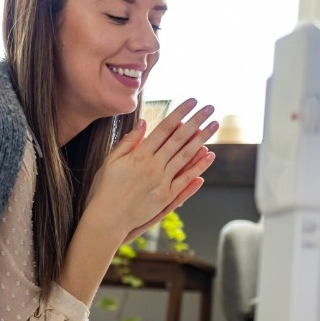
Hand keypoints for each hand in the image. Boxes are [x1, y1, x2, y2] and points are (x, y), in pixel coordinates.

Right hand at [83, 99, 218, 245]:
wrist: (106, 219)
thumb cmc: (105, 189)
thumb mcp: (111, 161)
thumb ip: (128, 141)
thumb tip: (143, 122)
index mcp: (139, 154)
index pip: (164, 128)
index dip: (179, 113)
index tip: (191, 101)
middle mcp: (153, 166)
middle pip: (180, 139)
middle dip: (196, 121)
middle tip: (209, 107)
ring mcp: (162, 181)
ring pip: (186, 156)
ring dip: (202, 139)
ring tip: (214, 125)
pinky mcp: (166, 197)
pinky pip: (185, 179)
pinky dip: (198, 167)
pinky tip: (209, 155)